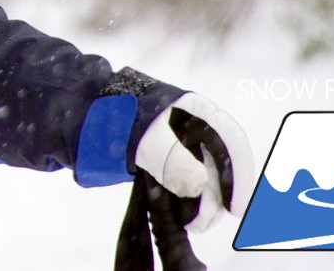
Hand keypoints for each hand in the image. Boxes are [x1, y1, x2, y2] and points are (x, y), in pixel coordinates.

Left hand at [134, 92, 252, 231]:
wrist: (93, 117)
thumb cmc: (121, 117)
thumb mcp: (146, 136)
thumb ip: (171, 157)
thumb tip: (199, 184)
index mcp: (196, 110)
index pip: (231, 139)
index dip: (240, 173)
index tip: (236, 207)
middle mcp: (197, 127)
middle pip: (222, 165)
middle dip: (216, 197)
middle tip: (200, 223)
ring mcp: (186, 144)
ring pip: (209, 178)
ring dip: (205, 204)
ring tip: (190, 223)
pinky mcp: (175, 161)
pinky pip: (193, 184)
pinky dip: (192, 202)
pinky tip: (185, 217)